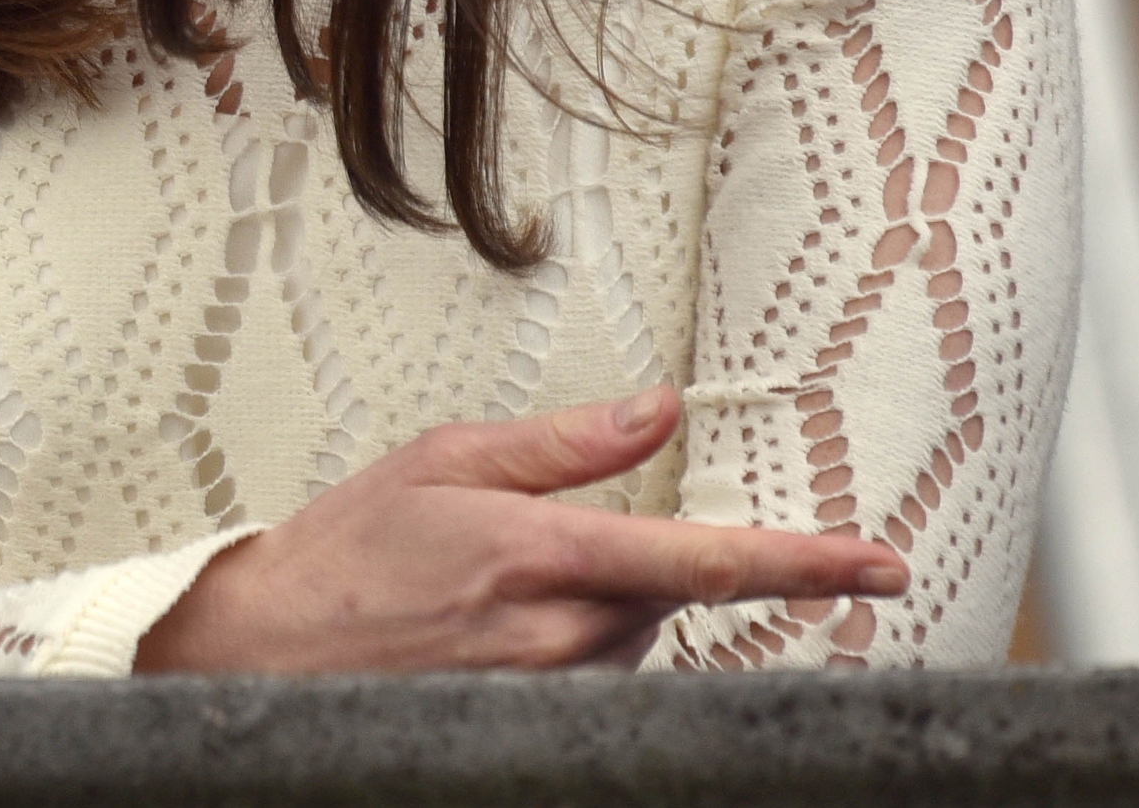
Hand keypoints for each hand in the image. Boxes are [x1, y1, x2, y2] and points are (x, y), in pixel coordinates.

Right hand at [135, 385, 908, 672]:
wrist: (263, 652)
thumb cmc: (341, 556)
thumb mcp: (443, 462)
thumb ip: (563, 442)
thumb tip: (656, 409)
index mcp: (541, 555)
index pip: (704, 560)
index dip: (803, 561)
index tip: (875, 563)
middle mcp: (558, 635)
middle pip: (669, 600)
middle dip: (633, 565)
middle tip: (533, 548)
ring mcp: (548, 694)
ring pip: (635, 645)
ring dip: (599, 610)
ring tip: (491, 596)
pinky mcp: (534, 729)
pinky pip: (597, 685)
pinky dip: (573, 651)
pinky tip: (497, 637)